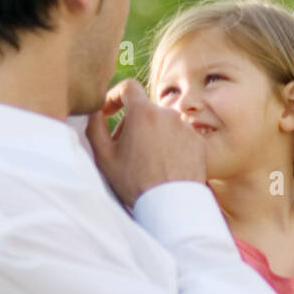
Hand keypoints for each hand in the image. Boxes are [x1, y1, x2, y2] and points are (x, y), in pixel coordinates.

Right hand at [86, 78, 205, 210]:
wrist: (170, 205)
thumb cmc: (134, 182)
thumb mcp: (104, 156)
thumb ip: (94, 126)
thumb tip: (95, 110)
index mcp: (144, 112)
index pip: (128, 87)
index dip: (115, 95)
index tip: (109, 111)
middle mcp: (168, 113)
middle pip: (145, 109)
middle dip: (132, 123)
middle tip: (124, 149)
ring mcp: (186, 126)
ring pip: (162, 123)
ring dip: (151, 135)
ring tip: (145, 162)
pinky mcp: (198, 141)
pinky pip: (179, 136)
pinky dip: (169, 145)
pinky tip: (163, 166)